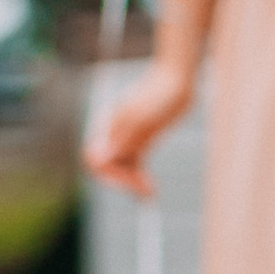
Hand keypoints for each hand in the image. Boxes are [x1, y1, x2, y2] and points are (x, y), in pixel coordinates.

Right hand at [84, 54, 194, 198]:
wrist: (179, 80)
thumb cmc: (163, 94)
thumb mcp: (145, 119)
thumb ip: (123, 139)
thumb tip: (99, 158)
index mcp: (110, 127)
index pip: (95, 159)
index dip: (109, 174)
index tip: (132, 181)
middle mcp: (115, 133)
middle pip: (106, 166)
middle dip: (122, 181)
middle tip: (145, 193)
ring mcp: (128, 136)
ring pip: (121, 167)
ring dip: (131, 182)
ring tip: (149, 194)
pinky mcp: (142, 138)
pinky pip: (133, 162)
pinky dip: (139, 176)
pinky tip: (150, 187)